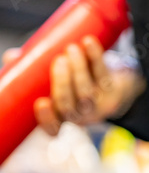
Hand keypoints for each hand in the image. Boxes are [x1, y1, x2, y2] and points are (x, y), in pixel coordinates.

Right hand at [2, 37, 145, 135]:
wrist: (112, 82)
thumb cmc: (73, 79)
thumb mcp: (50, 77)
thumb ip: (31, 71)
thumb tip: (12, 57)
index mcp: (62, 117)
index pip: (53, 129)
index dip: (47, 120)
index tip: (41, 102)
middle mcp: (80, 115)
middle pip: (70, 109)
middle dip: (63, 85)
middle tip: (58, 61)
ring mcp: (98, 105)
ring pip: (87, 93)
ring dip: (79, 70)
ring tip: (71, 49)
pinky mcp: (112, 91)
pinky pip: (104, 75)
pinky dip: (96, 57)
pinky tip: (88, 43)